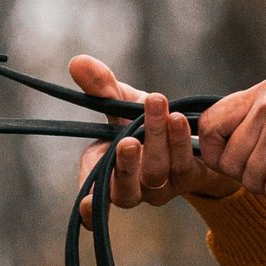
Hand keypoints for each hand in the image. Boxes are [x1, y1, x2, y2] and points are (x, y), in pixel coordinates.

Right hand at [68, 56, 238, 223]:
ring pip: (156, 173)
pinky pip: (183, 164)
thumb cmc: (141, 120)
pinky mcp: (188, 178)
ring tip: (155, 102)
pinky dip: (180, 140)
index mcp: (105, 172)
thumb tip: (77, 61)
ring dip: (156, 138)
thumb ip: (100, 87)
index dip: (89, 204)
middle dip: (125, 165)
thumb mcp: (119, 101)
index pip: (92, 195)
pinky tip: (179, 117)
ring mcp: (160, 187)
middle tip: (128, 141)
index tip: (89, 203)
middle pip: (124, 190)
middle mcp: (131, 188)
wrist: (185, 129)